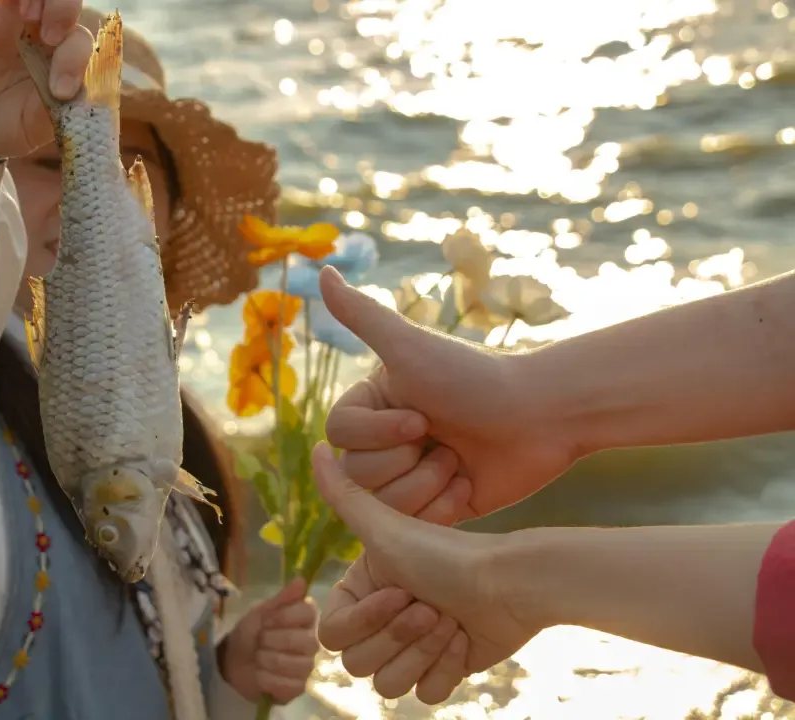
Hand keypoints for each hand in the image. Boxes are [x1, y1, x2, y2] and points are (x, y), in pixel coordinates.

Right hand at [0, 0, 93, 158]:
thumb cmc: (6, 124)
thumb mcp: (33, 129)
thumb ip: (54, 110)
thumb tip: (72, 96)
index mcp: (62, 56)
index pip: (81, 38)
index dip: (77, 58)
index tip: (61, 91)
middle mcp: (40, 29)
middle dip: (64, 7)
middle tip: (50, 37)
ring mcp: (7, 16)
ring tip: (26, 16)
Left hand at [220, 577, 319, 703]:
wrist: (232, 663)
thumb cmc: (248, 634)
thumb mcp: (258, 613)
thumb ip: (280, 598)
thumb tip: (302, 579)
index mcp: (304, 618)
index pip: (309, 611)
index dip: (284, 616)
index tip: (266, 619)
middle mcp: (311, 640)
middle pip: (306, 640)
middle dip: (273, 641)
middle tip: (259, 641)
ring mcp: (307, 665)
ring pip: (297, 664)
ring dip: (268, 661)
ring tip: (258, 657)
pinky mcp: (298, 687)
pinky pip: (290, 685)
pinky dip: (268, 679)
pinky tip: (261, 675)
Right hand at [312, 443, 536, 703]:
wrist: (509, 582)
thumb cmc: (449, 555)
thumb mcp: (387, 528)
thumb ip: (344, 493)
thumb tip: (317, 446)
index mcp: (361, 591)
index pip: (332, 634)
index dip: (366, 619)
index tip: (401, 590)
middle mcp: (380, 620)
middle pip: (359, 664)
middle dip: (401, 636)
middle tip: (432, 605)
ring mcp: (410, 648)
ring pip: (390, 684)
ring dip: (426, 652)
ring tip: (451, 620)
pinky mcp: (441, 670)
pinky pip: (426, 694)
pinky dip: (447, 668)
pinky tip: (465, 637)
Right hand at [319, 266, 577, 520]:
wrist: (542, 416)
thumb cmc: (475, 377)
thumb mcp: (410, 346)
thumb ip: (361, 313)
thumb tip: (322, 270)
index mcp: (373, 406)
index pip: (340, 437)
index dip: (377, 434)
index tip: (420, 419)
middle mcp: (385, 442)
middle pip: (357, 475)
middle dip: (406, 461)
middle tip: (444, 437)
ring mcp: (409, 477)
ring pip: (384, 507)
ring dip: (427, 483)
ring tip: (459, 460)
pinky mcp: (436, 509)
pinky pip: (415, 527)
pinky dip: (444, 506)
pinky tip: (469, 483)